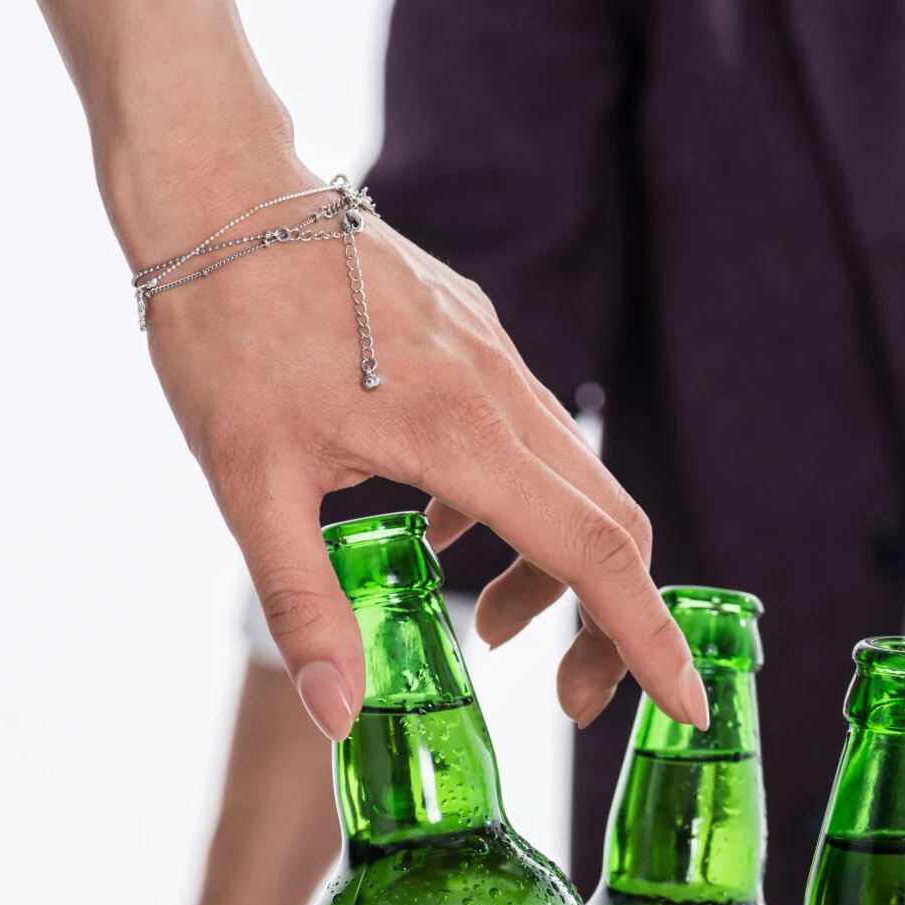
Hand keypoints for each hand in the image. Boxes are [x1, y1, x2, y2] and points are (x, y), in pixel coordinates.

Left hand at [129, 157, 708, 737]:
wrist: (218, 188)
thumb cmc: (223, 329)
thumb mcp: (246, 483)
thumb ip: (303, 604)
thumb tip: (340, 717)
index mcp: (460, 432)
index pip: (592, 553)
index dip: (647, 637)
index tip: (686, 704)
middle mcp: (500, 390)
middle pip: (612, 525)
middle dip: (612, 621)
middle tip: (568, 695)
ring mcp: (495, 356)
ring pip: (574, 481)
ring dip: (556, 567)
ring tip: (486, 624)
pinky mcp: (475, 335)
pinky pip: (530, 437)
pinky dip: (516, 507)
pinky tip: (440, 528)